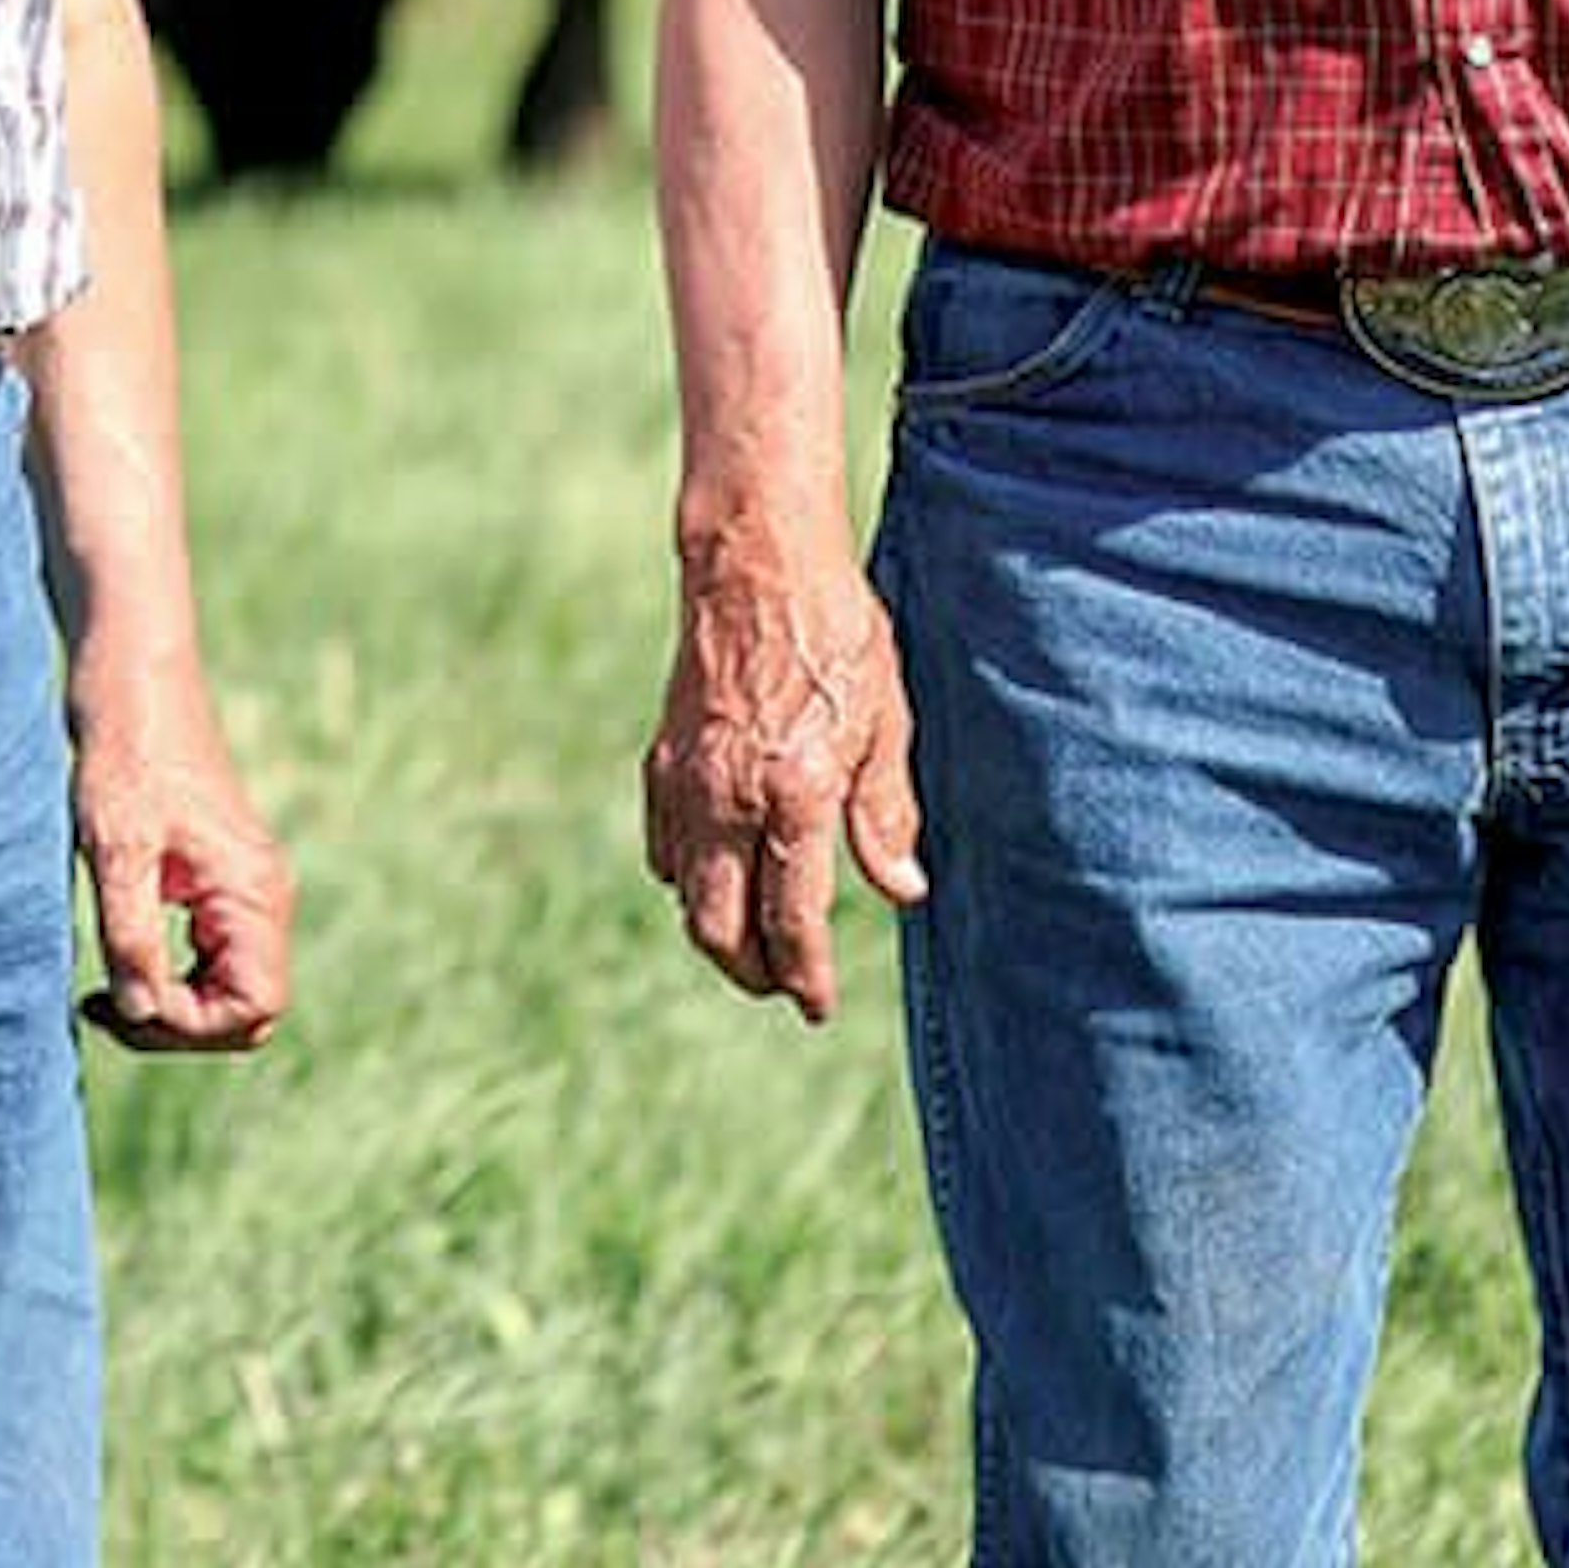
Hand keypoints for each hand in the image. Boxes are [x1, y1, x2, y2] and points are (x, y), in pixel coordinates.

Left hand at [65, 658, 294, 1054]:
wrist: (132, 677)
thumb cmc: (126, 753)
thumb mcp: (117, 849)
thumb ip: (132, 937)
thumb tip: (140, 1012)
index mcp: (253, 890)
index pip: (252, 1008)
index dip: (188, 1027)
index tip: (123, 999)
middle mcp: (262, 892)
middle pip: (246, 1008)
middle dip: (178, 1026)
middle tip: (104, 1004)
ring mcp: (242, 884)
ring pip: (228, 988)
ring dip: (170, 1005)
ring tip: (103, 990)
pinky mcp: (217, 875)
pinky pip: (210, 956)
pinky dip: (168, 975)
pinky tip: (117, 957)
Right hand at [642, 536, 923, 1021]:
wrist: (756, 561)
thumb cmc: (835, 632)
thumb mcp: (885, 718)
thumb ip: (887, 812)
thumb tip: (905, 891)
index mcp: (794, 795)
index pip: (793, 922)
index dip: (806, 977)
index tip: (818, 1006)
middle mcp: (730, 800)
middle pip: (721, 931)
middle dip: (753, 972)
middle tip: (785, 985)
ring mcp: (688, 781)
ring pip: (686, 894)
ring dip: (718, 931)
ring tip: (755, 942)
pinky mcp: (664, 758)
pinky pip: (664, 845)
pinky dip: (685, 876)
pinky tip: (713, 874)